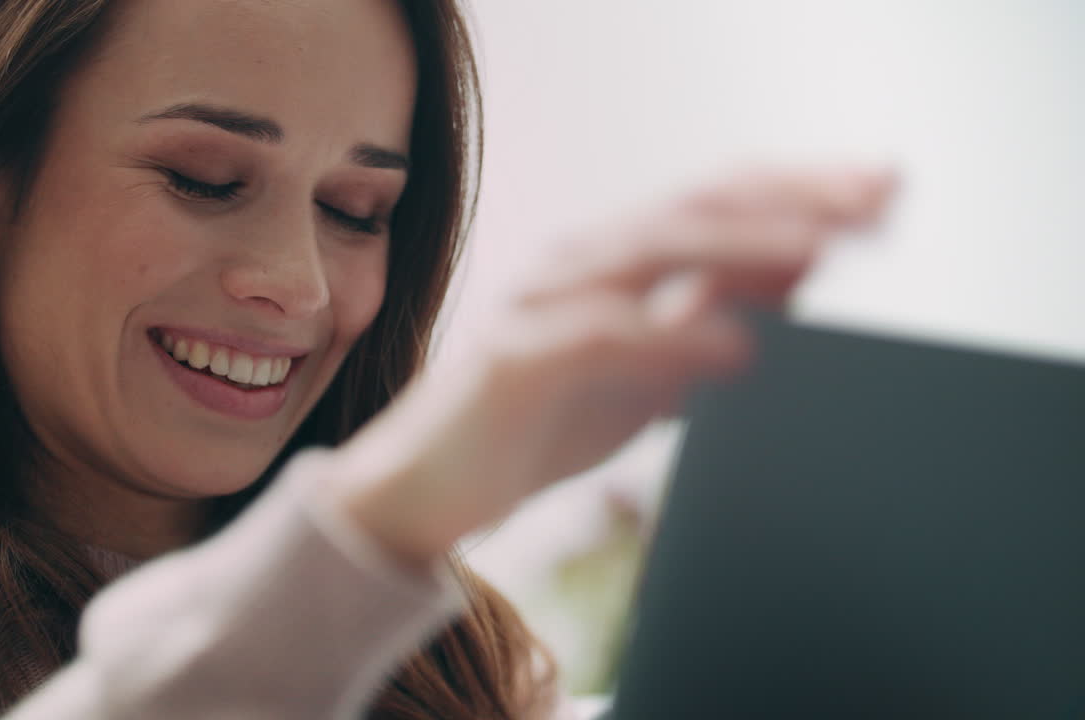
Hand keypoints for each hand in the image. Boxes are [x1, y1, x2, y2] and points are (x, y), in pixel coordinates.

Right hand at [330, 167, 896, 566]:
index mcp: (611, 261)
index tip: (882, 193)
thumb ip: (711, 321)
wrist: (429, 487)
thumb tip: (804, 268)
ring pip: (649, 248)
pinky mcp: (513, 358)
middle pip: (696, 206)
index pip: (715, 202)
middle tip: (877, 198)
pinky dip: (673, 338)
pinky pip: (601, 336)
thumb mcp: (648, 374)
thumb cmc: (540, 425)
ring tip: (822, 243)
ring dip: (742, 243)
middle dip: (792, 196)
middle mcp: (577, 264)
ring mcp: (541, 303)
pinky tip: (738, 349)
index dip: (799, 189)